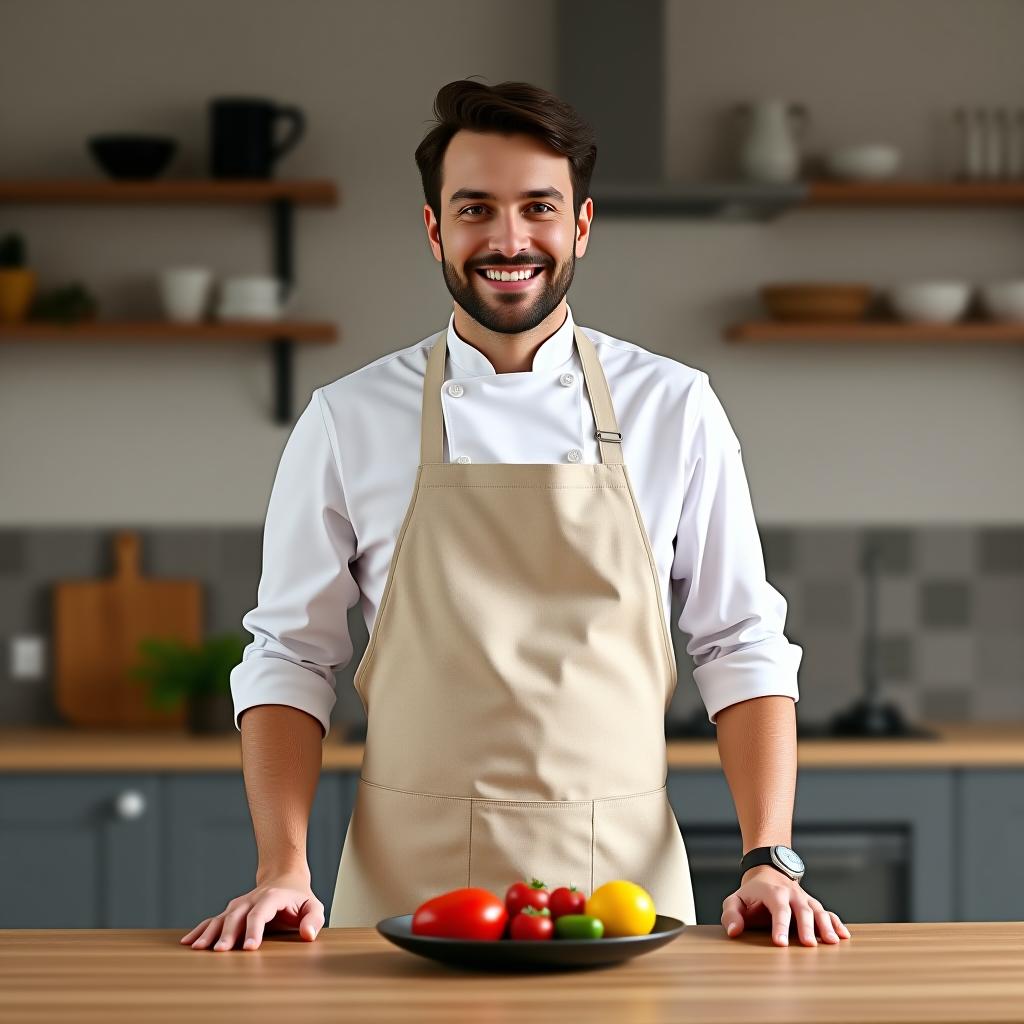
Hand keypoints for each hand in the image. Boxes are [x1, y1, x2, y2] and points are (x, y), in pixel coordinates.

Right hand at [179, 869, 324, 950]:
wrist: (284, 878)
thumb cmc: (300, 897)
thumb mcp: (314, 905)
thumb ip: (314, 919)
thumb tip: (307, 935)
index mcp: (272, 898)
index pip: (260, 914)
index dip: (254, 930)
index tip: (249, 948)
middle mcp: (252, 899)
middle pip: (236, 917)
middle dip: (228, 934)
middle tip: (221, 953)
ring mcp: (239, 905)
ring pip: (221, 918)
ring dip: (209, 933)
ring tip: (198, 949)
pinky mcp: (231, 912)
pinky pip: (213, 920)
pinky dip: (200, 930)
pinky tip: (188, 942)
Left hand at [721, 865, 851, 945]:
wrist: (768, 872)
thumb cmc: (751, 894)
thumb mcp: (735, 901)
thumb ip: (731, 915)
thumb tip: (734, 931)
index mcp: (772, 892)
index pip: (777, 908)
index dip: (779, 925)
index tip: (780, 943)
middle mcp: (791, 894)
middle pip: (802, 910)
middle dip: (806, 927)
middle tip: (809, 945)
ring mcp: (804, 899)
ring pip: (818, 910)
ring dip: (826, 926)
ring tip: (832, 942)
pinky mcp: (813, 905)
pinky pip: (827, 913)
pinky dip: (836, 923)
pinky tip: (844, 936)